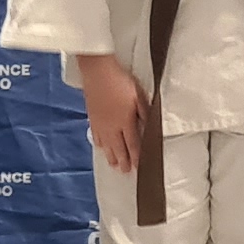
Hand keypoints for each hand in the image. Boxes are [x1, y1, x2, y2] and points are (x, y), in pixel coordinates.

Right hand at [77, 52, 146, 174]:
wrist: (97, 71)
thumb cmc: (120, 80)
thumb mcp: (139, 95)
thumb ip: (145, 113)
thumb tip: (151, 127)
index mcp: (126, 121)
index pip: (134, 144)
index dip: (137, 157)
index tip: (140, 166)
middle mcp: (112, 126)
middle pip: (119, 149)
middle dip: (123, 161)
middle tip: (126, 171)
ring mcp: (100, 123)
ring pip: (106, 145)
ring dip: (111, 156)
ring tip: (114, 165)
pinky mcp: (92, 117)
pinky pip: (96, 136)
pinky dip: (100, 144)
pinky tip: (101, 146)